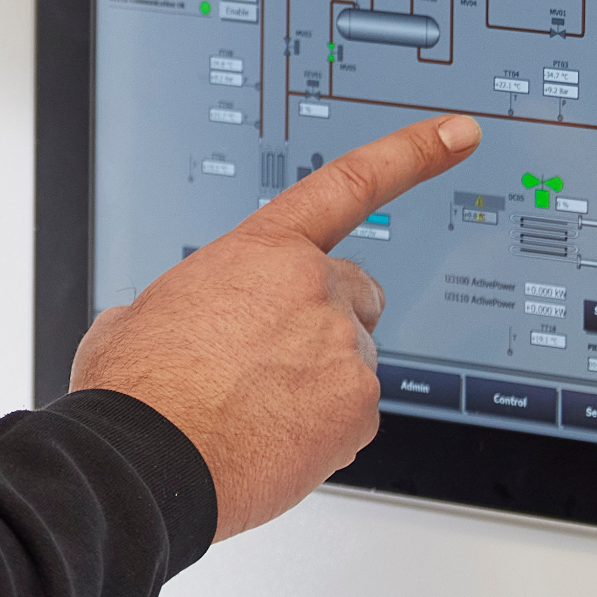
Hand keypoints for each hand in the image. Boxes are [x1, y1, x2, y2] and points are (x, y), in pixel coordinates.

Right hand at [68, 113, 480, 542]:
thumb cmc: (138, 391)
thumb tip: (190, 318)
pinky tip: (271, 440)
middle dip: (326, 319)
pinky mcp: (358, 411)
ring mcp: (343, 350)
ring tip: (252, 411)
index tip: (459, 134)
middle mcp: (313, 288)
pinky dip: (322, 430)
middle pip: (355, 293)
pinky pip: (354, 416)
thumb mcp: (145, 312)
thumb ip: (194, 297)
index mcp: (261, 251)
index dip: (414, 152)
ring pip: (351, 361)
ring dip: (317, 382)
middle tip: (271, 358)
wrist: (147, 462)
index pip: (351, 184)